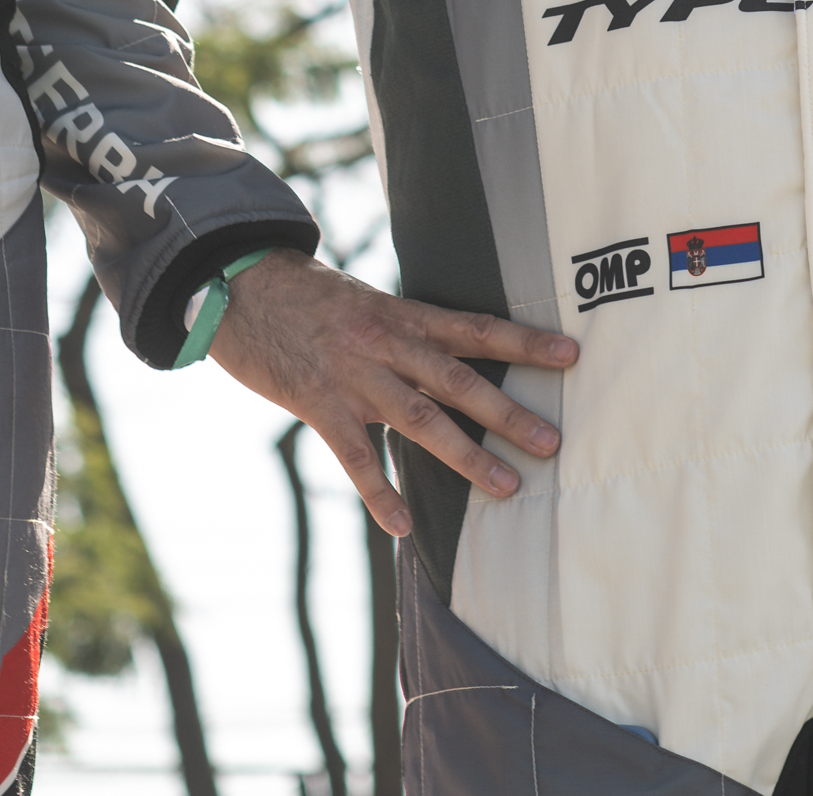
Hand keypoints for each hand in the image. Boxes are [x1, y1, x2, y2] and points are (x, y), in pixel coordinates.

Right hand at [211, 255, 579, 537]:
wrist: (242, 286)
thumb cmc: (310, 298)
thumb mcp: (368, 302)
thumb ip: (407, 331)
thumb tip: (450, 354)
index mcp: (404, 315)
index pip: (476, 329)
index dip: (524, 342)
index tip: (571, 355)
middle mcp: (387, 344)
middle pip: (459, 381)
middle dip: (509, 413)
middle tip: (553, 442)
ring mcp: (354, 376)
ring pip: (420, 420)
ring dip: (466, 457)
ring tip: (508, 486)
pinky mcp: (318, 404)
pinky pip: (355, 456)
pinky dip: (380, 492)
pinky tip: (403, 525)